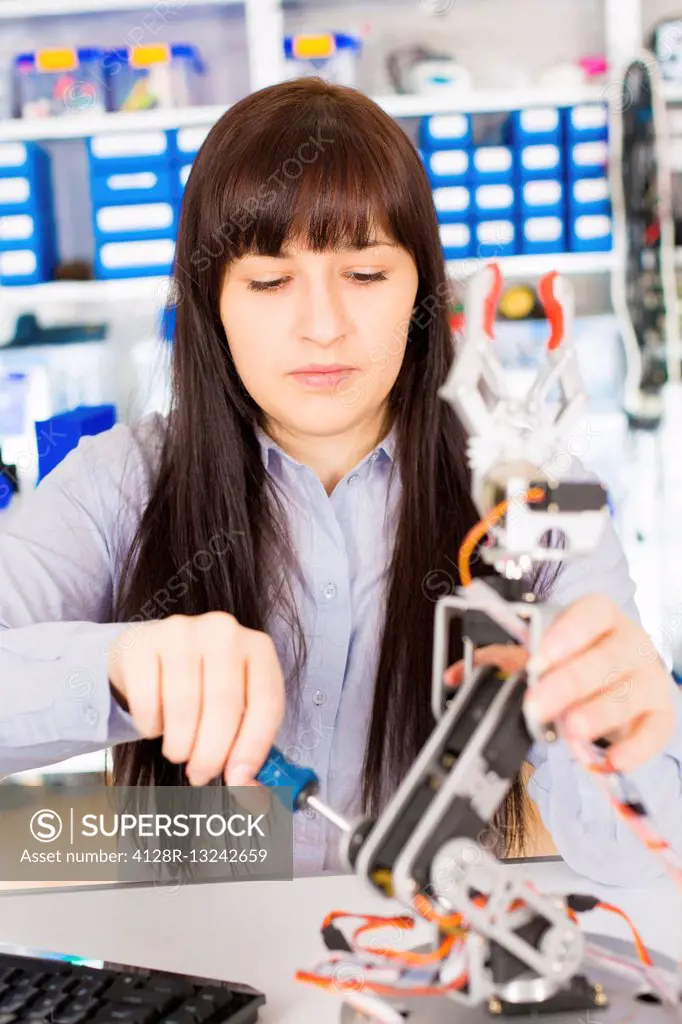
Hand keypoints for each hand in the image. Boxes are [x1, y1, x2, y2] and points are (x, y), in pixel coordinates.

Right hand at [107, 612, 285, 786]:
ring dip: (181, 744)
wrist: (153, 653)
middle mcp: (223, 631)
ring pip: (185, 705)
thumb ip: (248, 750)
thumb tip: (254, 797)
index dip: (254, 747)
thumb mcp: (236, 710)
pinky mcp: (141, 643)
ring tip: (179, 751)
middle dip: (212, 754)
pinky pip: (147, 700)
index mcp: (258, 648)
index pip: (266, 701)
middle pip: (225, 705)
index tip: (239, 779)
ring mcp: (181, 631)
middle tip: (201, 776)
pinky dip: (151, 726)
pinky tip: (156, 726)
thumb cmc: (203, 686)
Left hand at [443, 594, 676, 772]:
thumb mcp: (540, 651)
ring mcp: (648, 678)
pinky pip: (652, 732)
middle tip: (537, 705)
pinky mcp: (660, 714)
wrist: (625, 675)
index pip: (590, 614)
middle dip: (567, 685)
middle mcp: (629, 642)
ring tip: (569, 730)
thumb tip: (455, 677)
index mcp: (598, 617)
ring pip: (627, 695)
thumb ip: (497, 660)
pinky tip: (606, 759)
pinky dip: (631, 749)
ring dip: (596, 715)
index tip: (539, 659)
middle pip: (604, 660)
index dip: (567, 635)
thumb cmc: (580, 658)